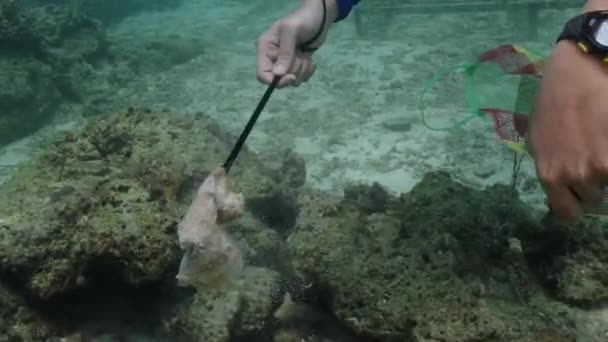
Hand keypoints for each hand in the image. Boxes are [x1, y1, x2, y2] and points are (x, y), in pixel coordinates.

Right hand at [256, 0, 334, 86]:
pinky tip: (309, 58)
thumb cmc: (303, 20)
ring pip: (293, 80)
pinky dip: (308, 70)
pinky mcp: (298, 66)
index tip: (290, 77)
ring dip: (302, 69)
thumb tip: (278, 74)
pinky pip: (302, 78)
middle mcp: (273, 58)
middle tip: (300, 55)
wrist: (320, 18)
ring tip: (304, 53)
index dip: (274, 80)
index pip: (262, 74)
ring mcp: (286, 63)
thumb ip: (284, 53)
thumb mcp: (291, 31)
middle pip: (279, 79)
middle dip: (293, 70)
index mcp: (265, 48)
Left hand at [529, 41, 606, 220]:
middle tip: (590, 155)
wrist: (578, 70)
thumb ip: (549, 168)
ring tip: (599, 141)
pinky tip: (604, 138)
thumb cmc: (552, 101)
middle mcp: (578, 174)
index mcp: (551, 174)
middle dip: (593, 183)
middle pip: (593, 198)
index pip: (567, 213)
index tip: (579, 195)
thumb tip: (557, 189)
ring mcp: (603, 164)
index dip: (575, 204)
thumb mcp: (537, 140)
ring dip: (606, 169)